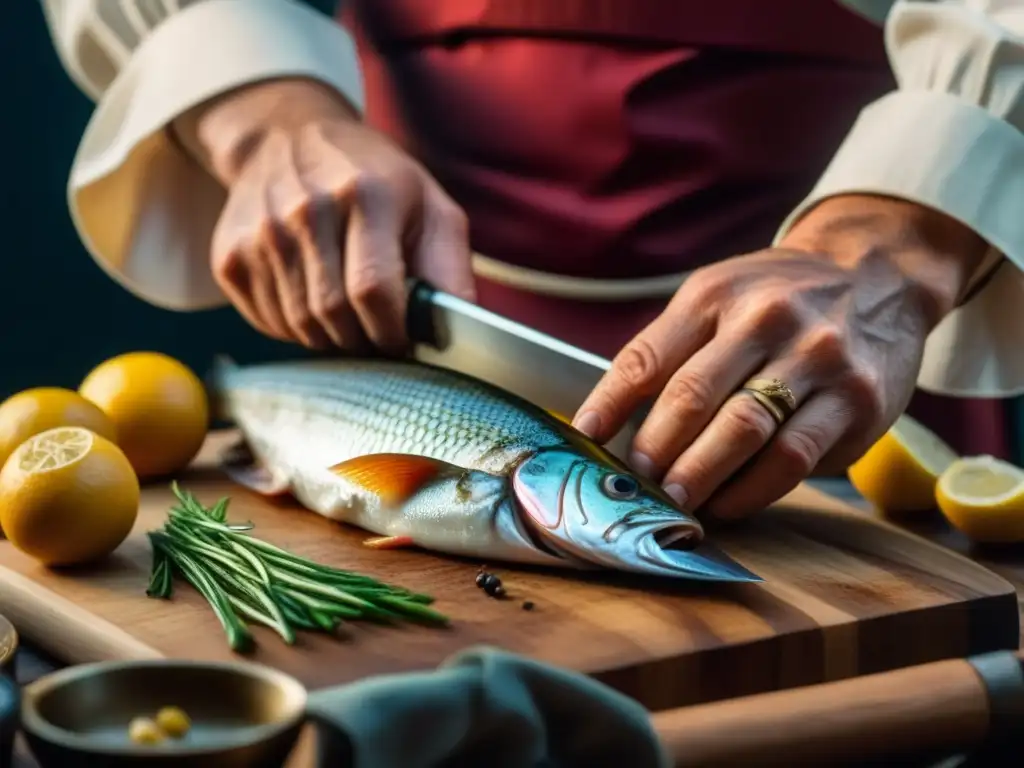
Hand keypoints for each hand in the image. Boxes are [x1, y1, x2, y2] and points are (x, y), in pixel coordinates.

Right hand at [183, 78, 473, 351]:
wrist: (288, 136)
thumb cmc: (376, 180)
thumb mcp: (431, 207)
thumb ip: (451, 269)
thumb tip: (464, 331)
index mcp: (366, 195)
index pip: (373, 291)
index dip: (391, 332)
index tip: (402, 341)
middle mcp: (306, 210)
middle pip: (334, 316)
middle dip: (364, 342)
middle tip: (377, 336)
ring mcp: (261, 232)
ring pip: (299, 326)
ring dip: (331, 339)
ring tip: (349, 319)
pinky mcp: (229, 255)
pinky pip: (268, 323)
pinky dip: (295, 329)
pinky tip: (312, 301)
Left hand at [573, 195, 987, 518]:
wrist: (877, 275)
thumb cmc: (778, 298)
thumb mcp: (718, 296)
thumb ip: (669, 350)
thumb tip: (611, 423)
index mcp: (715, 295)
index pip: (647, 357)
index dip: (607, 405)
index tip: (583, 442)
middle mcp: (765, 319)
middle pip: (691, 397)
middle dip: (653, 451)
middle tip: (633, 486)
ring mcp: (816, 358)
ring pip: (742, 430)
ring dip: (699, 476)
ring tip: (674, 502)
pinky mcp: (856, 399)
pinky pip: (793, 457)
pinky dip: (752, 490)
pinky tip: (727, 504)